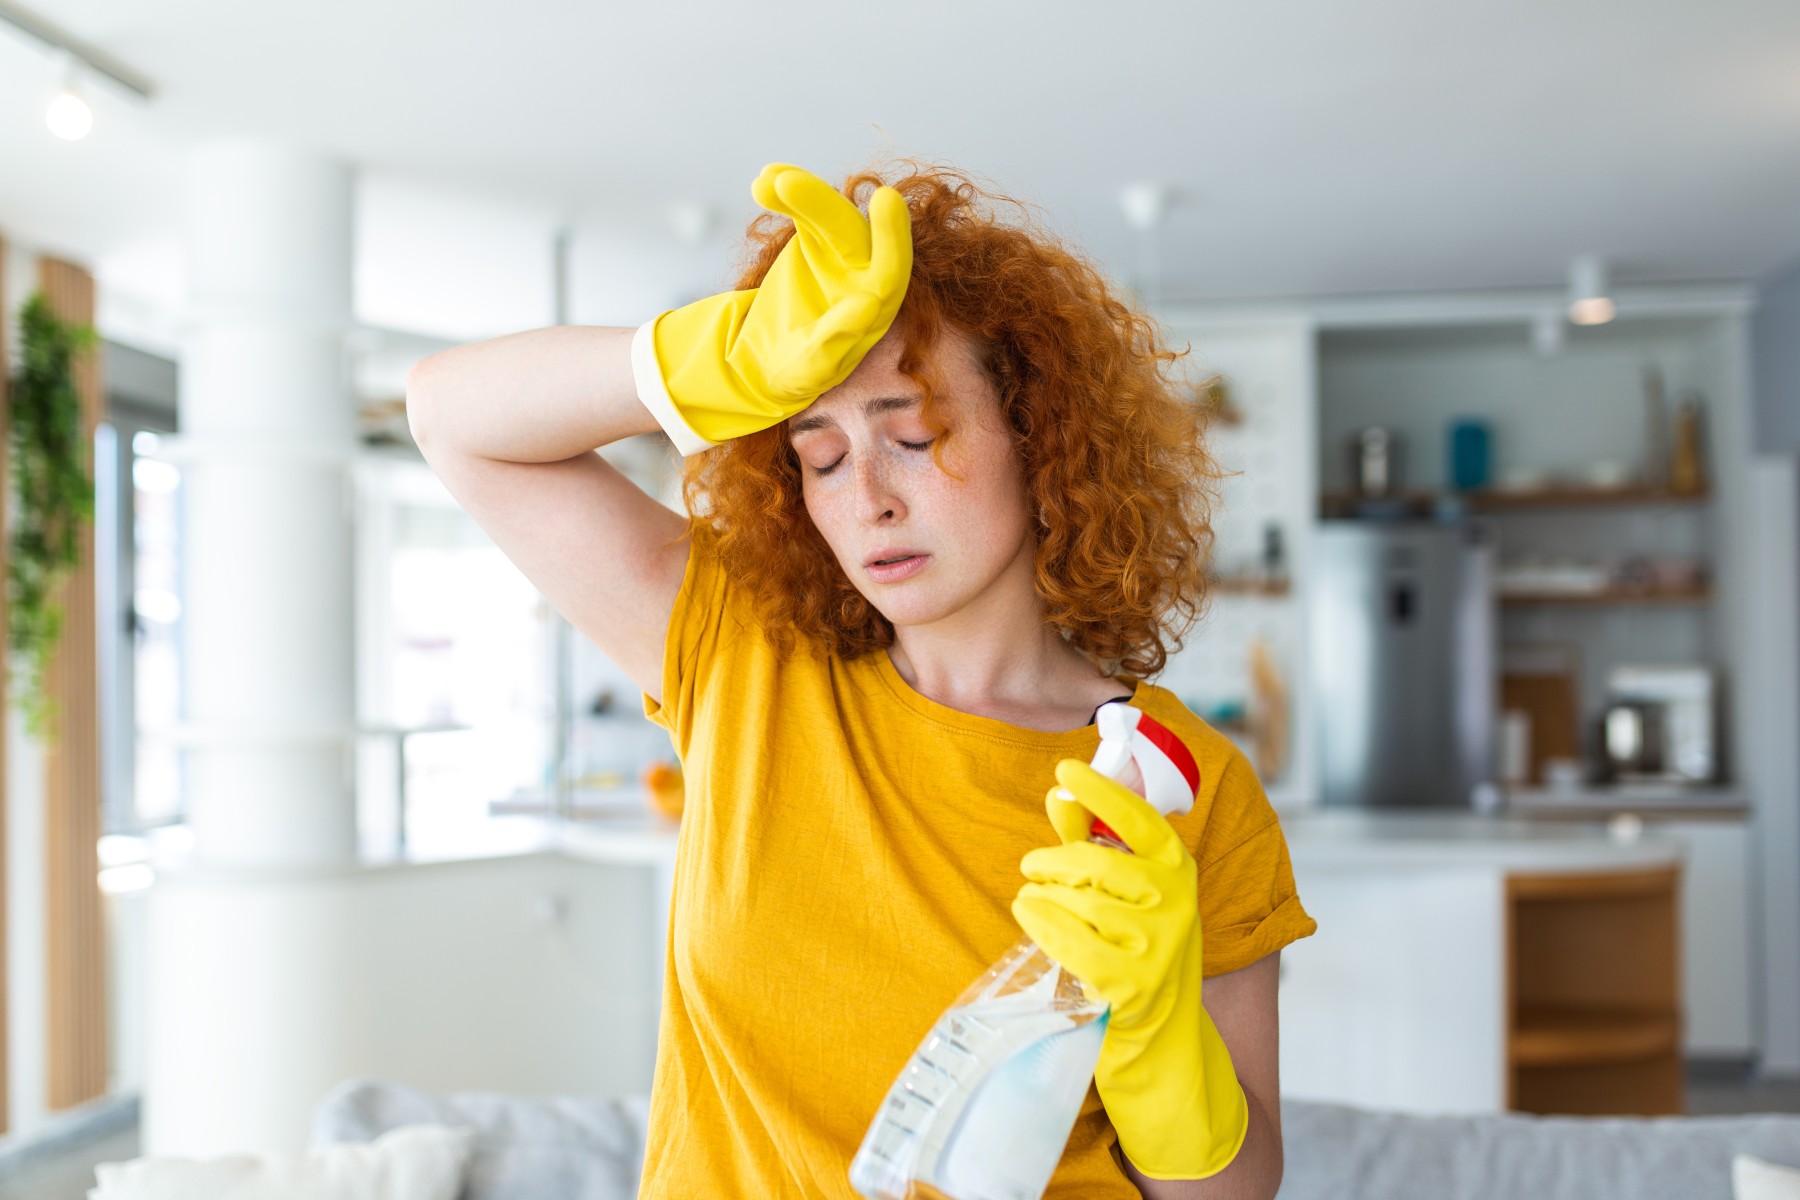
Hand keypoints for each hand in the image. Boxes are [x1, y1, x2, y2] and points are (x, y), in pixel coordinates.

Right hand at [631, 163, 911, 453]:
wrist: (766, 356)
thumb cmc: (797, 372)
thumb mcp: (812, 366)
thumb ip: (837, 338)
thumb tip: (869, 305)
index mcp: (875, 307)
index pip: (890, 269)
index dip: (891, 236)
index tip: (885, 198)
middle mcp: (864, 273)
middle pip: (850, 231)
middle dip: (822, 204)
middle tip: (789, 183)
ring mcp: (839, 251)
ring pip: (825, 212)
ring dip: (798, 192)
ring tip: (766, 181)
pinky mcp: (813, 236)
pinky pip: (802, 207)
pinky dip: (783, 191)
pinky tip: (766, 177)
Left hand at [1011, 758, 1248, 1179]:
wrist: (1166, 1042)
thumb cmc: (1138, 953)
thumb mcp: (1130, 895)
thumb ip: (1093, 844)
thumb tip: (1058, 795)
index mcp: (1180, 871)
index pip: (1140, 818)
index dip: (1101, 790)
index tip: (1065, 768)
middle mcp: (1177, 904)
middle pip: (1095, 862)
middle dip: (1051, 861)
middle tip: (1031, 867)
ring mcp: (1157, 946)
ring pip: (1078, 900)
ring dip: (1041, 894)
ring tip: (1030, 898)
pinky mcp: (1130, 984)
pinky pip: (1070, 939)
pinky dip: (1041, 922)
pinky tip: (1029, 915)